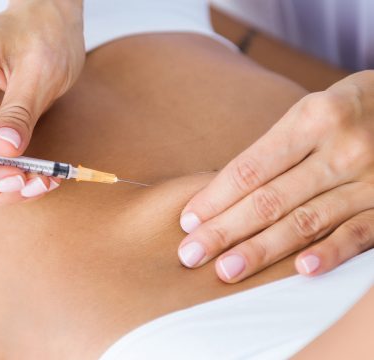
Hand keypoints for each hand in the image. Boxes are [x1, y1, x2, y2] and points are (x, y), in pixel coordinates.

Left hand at [178, 70, 373, 281]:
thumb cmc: (349, 111)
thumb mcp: (312, 112)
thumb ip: (275, 150)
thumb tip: (223, 194)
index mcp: (312, 118)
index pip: (251, 168)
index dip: (215, 197)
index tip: (188, 221)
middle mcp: (342, 148)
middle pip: (270, 199)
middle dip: (225, 231)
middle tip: (190, 254)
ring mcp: (371, 179)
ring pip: (306, 221)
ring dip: (262, 250)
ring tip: (225, 271)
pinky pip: (359, 233)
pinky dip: (331, 252)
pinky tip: (300, 270)